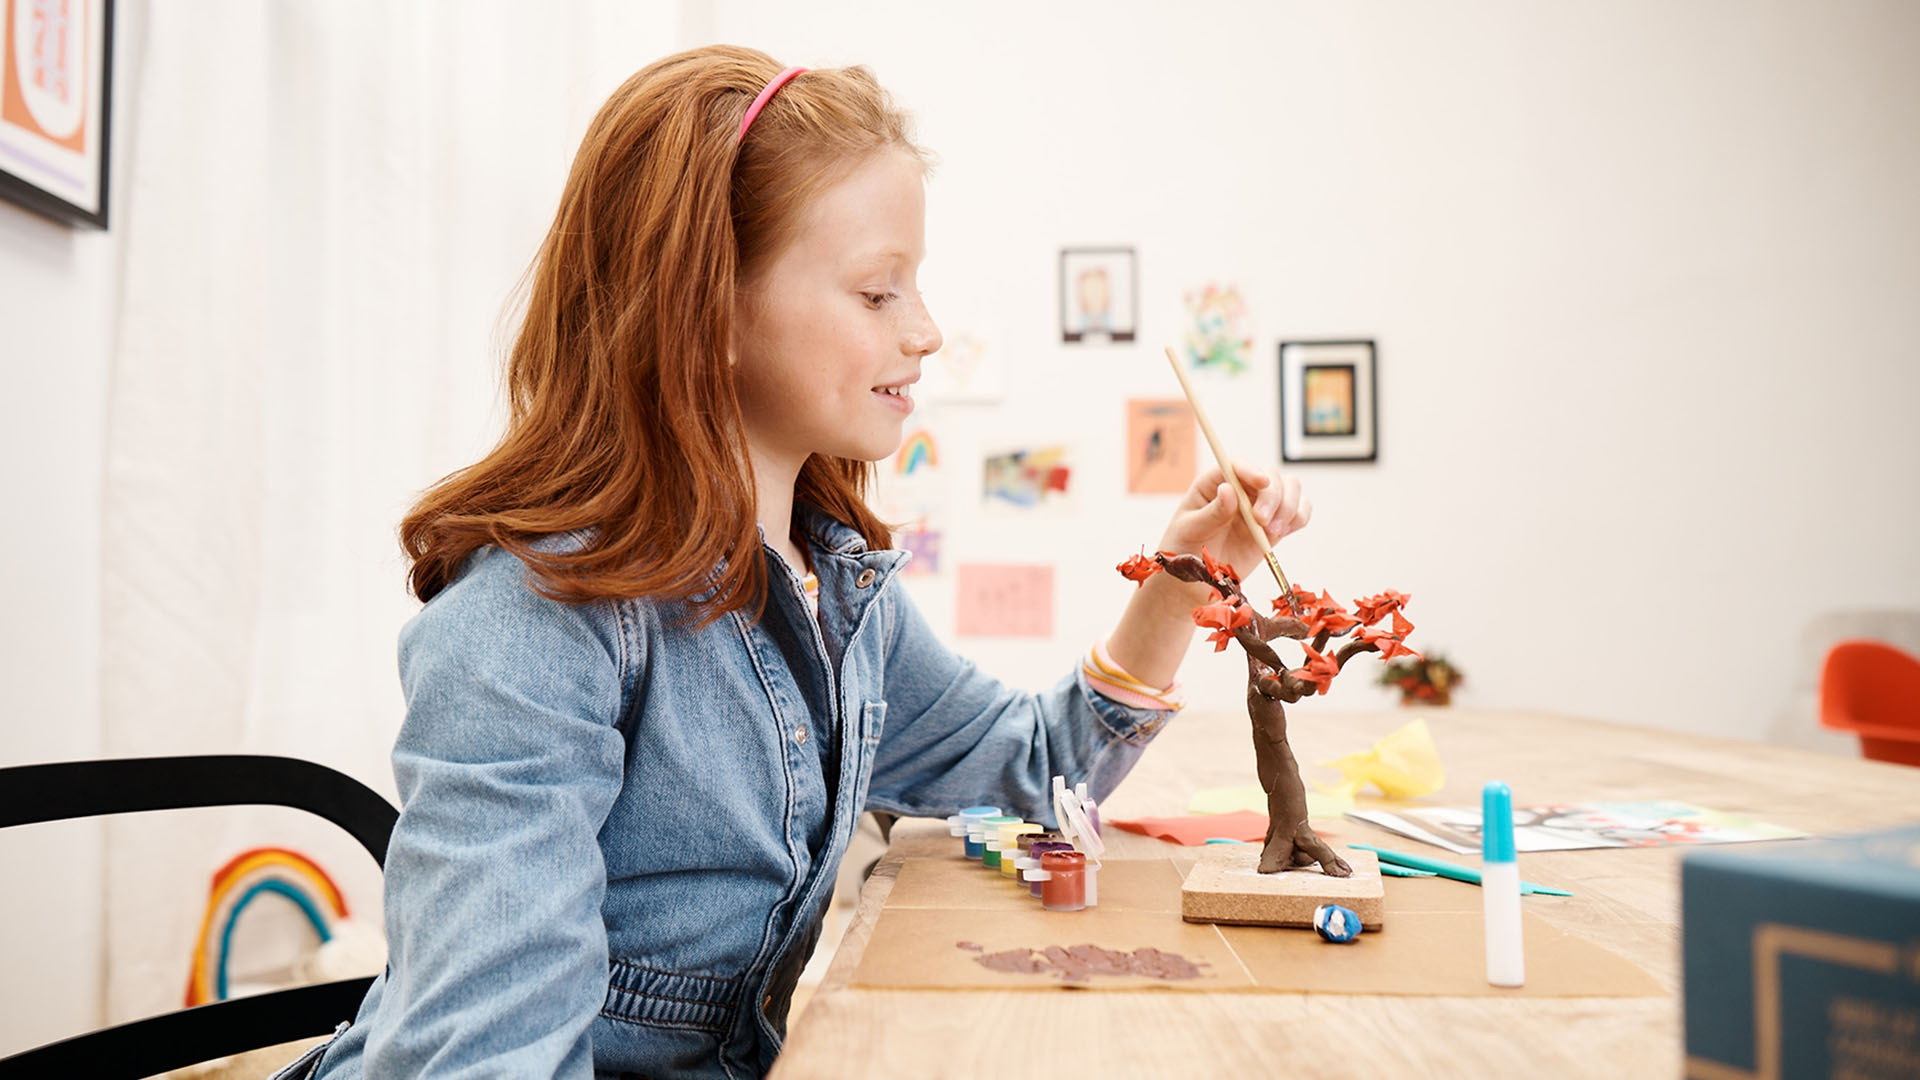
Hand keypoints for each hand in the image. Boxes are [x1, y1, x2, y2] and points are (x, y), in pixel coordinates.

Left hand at [1155, 460, 1309, 580]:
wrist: (1196, 577)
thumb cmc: (1184, 548)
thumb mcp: (1189, 530)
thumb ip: (1210, 513)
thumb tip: (1228, 490)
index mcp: (1214, 483)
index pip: (1237, 466)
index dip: (1252, 470)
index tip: (1261, 482)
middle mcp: (1241, 489)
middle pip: (1271, 476)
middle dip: (1273, 496)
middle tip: (1262, 521)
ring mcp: (1260, 506)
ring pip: (1290, 489)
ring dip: (1289, 506)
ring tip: (1273, 531)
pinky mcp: (1274, 525)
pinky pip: (1299, 512)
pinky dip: (1299, 518)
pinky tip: (1284, 531)